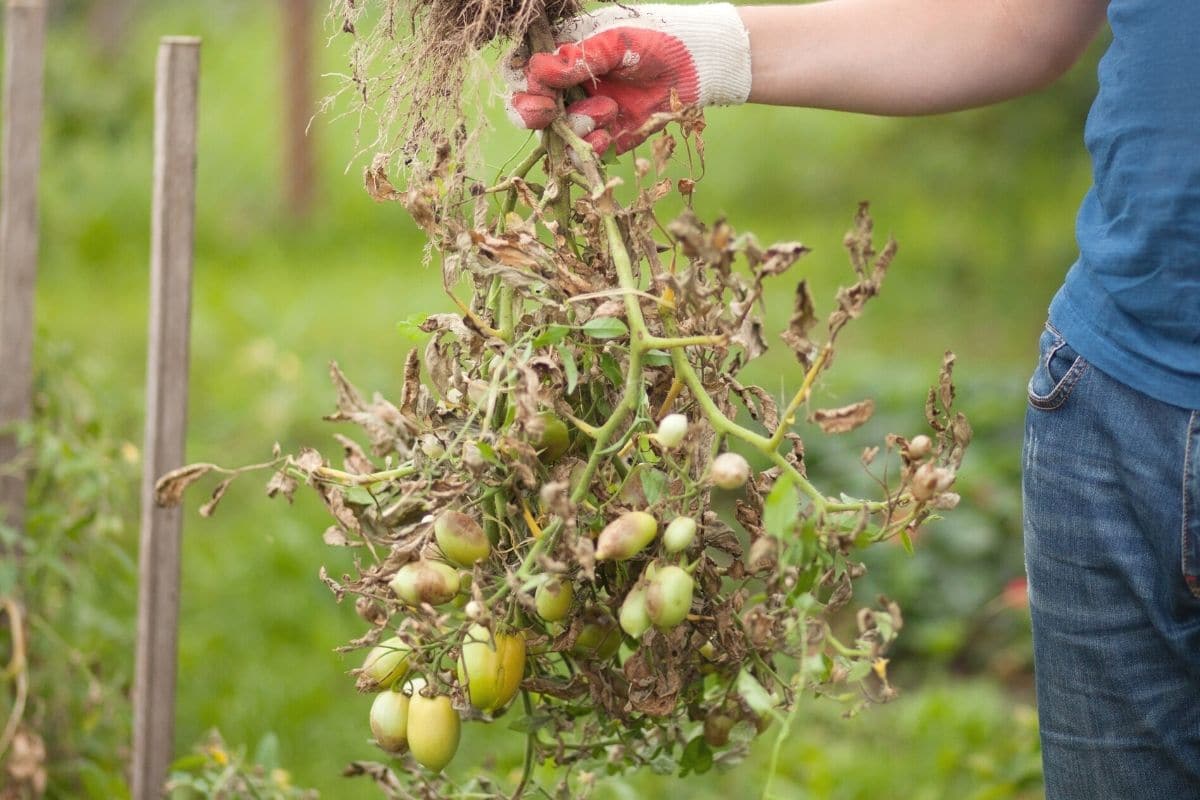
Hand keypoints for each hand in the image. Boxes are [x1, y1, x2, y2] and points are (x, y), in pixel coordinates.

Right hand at [508, 4, 751, 153]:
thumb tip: (542, 71)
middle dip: (534, 113)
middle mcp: (568, 85)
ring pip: (556, 133)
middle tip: (549, 113)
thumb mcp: (616, 41)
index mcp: (563, 54)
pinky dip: (592, 146)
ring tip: (609, 110)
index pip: (526, 71)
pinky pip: (585, 151)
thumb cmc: (657, 38)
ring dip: (575, 126)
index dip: (524, 85)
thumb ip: (580, 57)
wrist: (698, 65)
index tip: (540, 91)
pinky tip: (609, 134)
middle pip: (529, 107)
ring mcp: (585, 111)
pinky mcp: (607, 135)